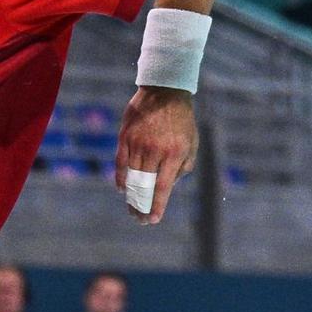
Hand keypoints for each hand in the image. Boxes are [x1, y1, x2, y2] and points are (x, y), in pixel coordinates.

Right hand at [114, 86, 197, 223]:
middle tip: (141, 219)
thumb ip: (183, 167)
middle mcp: (155, 150)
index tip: (153, 219)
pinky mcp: (125, 138)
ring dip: (131, 196)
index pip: (163, 187)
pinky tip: (123, 189)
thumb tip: (169, 187)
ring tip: (133, 208)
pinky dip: (121, 179)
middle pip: (144, 186)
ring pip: (132, 178)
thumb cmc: (182, 121)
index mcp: (174, 153)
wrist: (165, 92)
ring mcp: (138, 144)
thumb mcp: (191, 143)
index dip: (157, 205)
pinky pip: (120, 164)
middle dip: (142, 206)